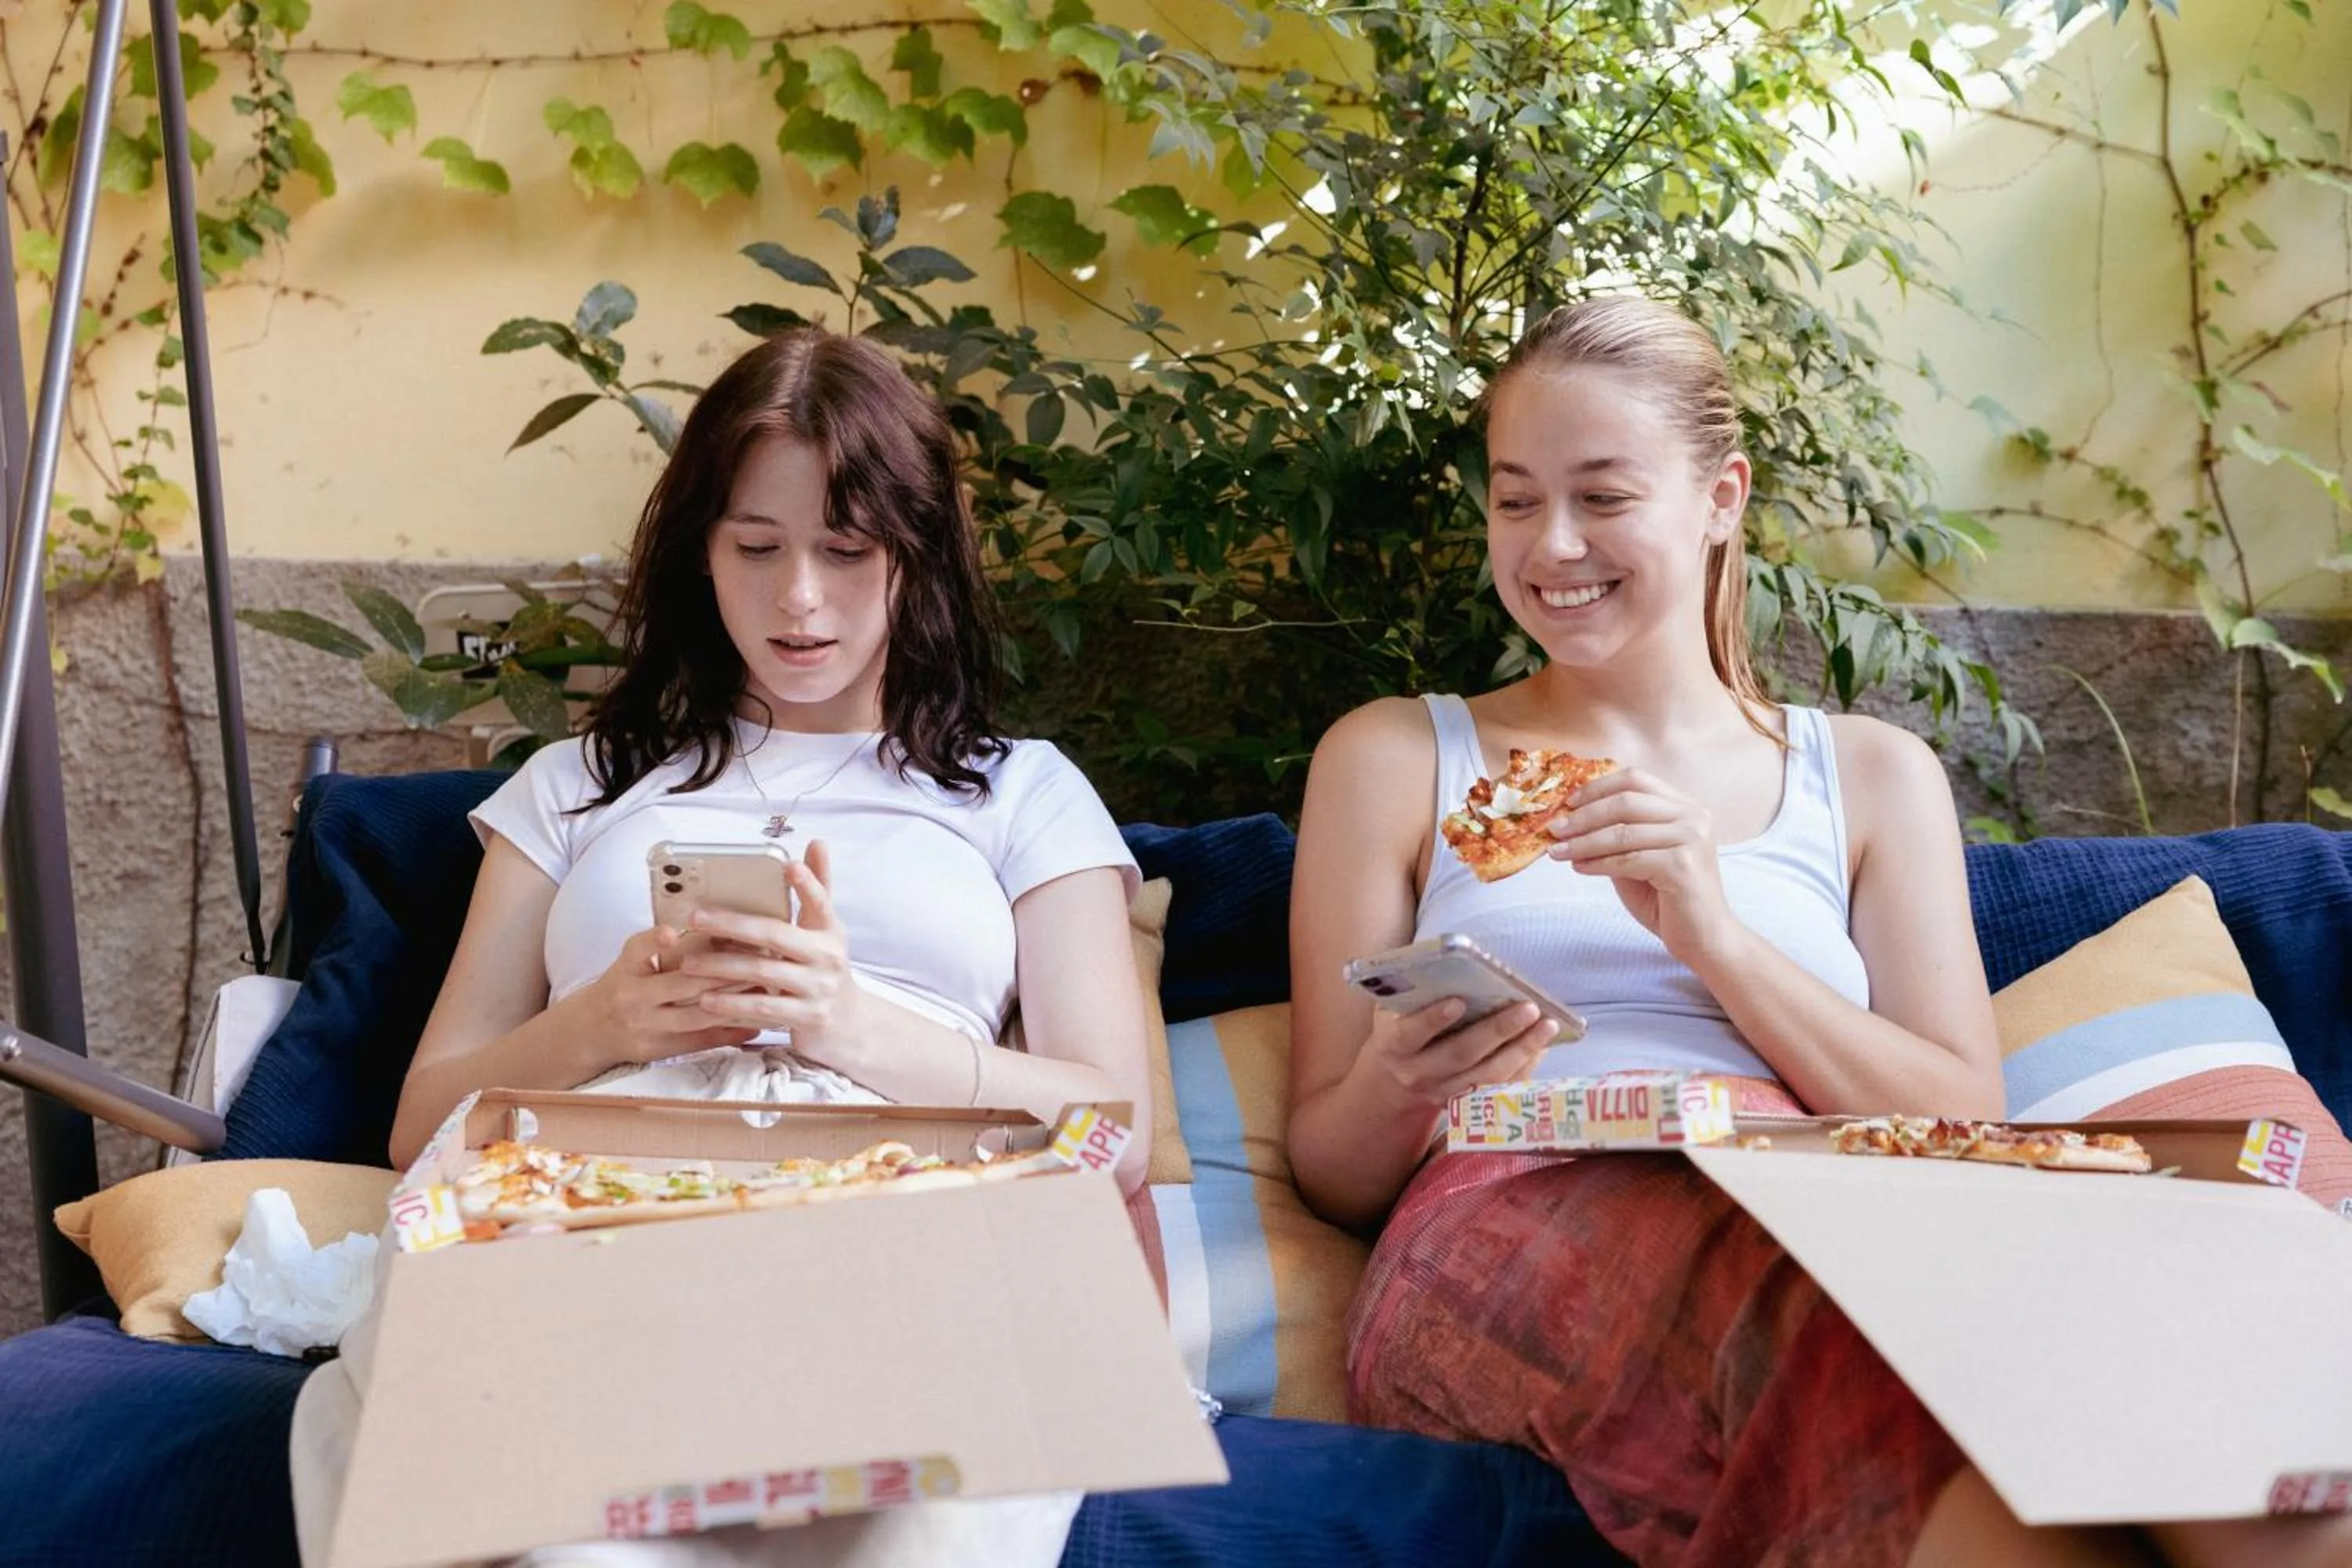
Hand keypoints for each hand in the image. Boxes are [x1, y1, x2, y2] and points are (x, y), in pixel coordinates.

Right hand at [580, 924, 760, 1067]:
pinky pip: (699, 1041)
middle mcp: (633, 997)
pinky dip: (728, 1032)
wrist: (592, 1030)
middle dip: (722, 973)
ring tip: (764, 990)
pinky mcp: (658, 1049)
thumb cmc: (624, 985)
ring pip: (695, 1017)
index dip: (654, 942)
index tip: (671, 933)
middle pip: (679, 985)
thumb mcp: (631, 962)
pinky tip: (755, 1024)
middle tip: (758, 959)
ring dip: (733, 1004)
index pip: (637, 950)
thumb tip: (715, 930)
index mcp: (627, 968)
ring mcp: (645, 1026)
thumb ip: (658, 946)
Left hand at [672, 841, 864, 1061]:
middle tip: (695, 917)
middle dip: (732, 925)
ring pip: (764, 972)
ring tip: (688, 963)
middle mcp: (828, 957)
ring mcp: (818, 988)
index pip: (820, 902)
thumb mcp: (825, 929)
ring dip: (722, 966)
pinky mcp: (807, 1017)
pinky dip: (733, 1003)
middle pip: (776, 935)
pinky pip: (764, 1008)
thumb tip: (817, 843)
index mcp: (830, 930)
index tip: (788, 866)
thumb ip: (817, 888)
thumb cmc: (824, 967)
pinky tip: (706, 1000)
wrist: (847, 1023)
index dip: (807, 884)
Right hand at [1354, 996, 1557, 1112]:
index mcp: (1393, 1044)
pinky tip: (1543, 1045)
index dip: (1433, 1019)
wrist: (1395, 1078)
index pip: (1411, 1033)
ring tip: (1548, 1026)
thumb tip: (1461, 967)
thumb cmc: (1402, 1025)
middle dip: (1497, 1031)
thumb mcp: (1395, 1008)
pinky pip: (1501, 1088)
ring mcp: (1444, 1092)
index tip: (1459, 1002)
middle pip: (1460, 1054)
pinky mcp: (1466, 1102)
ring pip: (1486, 1075)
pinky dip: (1525, 1066)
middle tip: (1528, 1008)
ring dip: (1522, 1050)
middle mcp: (1417, 1073)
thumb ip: (1418, 992)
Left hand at [1545, 767, 1737, 962]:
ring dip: (1583, 842)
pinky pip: (1627, 859)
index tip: (1567, 803)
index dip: (1597, 788)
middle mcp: (1693, 816)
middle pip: (1626, 800)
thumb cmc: (1668, 899)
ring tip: (1557, 851)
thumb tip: (1570, 819)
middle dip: (1584, 815)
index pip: (1635, 780)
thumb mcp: (1637, 858)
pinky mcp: (1683, 865)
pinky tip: (1578, 868)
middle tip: (1554, 829)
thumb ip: (1616, 835)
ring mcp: (1691, 839)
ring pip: (1623, 831)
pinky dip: (1597, 863)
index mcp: (1685, 807)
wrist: (1703, 939)